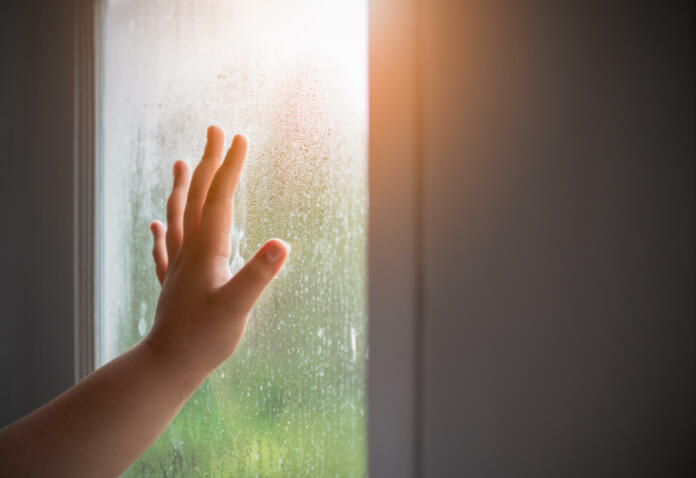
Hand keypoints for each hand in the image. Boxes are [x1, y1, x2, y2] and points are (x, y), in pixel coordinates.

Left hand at [146, 126, 287, 377]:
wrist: (167, 365)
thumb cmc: (205, 339)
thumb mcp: (238, 308)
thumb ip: (258, 275)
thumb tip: (282, 243)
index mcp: (207, 251)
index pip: (220, 199)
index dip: (231, 167)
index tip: (240, 138)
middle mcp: (190, 250)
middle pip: (198, 197)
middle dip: (209, 162)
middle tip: (215, 131)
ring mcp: (178, 265)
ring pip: (177, 216)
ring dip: (182, 187)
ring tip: (181, 163)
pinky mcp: (173, 282)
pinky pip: (165, 248)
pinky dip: (161, 231)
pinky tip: (154, 224)